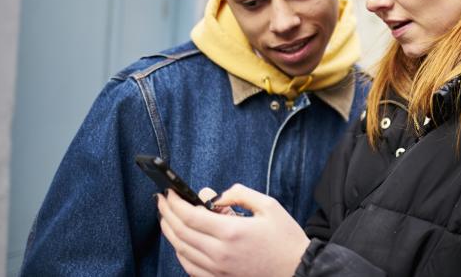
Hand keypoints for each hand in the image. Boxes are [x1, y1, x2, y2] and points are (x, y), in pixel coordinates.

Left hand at [158, 184, 309, 276]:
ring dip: (170, 232)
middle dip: (167, 214)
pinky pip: (190, 267)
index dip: (175, 202)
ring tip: (167, 218)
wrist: (298, 270)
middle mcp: (220, 253)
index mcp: (232, 232)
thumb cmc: (285, 238)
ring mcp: (218, 270)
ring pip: (181, 251)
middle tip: (162, 201)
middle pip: (181, 233)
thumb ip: (240, 195)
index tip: (169, 192)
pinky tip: (180, 242)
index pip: (190, 216)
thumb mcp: (268, 206)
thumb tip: (215, 195)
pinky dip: (180, 252)